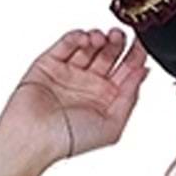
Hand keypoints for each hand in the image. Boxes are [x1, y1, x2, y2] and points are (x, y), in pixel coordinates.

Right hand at [0, 28, 149, 167]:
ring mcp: (70, 72)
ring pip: (89, 45)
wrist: (32, 137)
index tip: (142, 43)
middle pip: (109, 54)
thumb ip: (130, 98)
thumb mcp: (113, 126)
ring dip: (98, 37)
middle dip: (117, 42)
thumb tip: (143, 73)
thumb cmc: (69, 140)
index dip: (135, 55)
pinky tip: (84, 38)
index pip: (126, 71)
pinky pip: (67, 43)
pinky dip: (77, 37)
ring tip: (101, 38)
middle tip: (119, 36)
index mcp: (106, 99)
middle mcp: (89, 84)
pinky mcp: (50, 62)